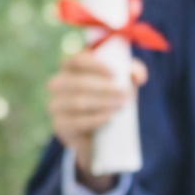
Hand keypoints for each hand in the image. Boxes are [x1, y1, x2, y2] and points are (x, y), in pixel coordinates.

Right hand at [47, 50, 147, 191]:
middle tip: (124, 94)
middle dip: (104, 88)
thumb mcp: (120, 83)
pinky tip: (108, 117)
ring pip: (77, 102)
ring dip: (101, 103)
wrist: (94, 133)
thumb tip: (138, 75)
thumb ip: (132, 74)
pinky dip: (94, 119)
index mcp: (70, 68)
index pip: (77, 61)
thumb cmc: (108, 98)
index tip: (115, 74)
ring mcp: (56, 105)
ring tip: (120, 105)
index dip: (95, 65)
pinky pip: (76, 122)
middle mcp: (58, 84)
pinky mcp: (60, 124)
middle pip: (78, 83)